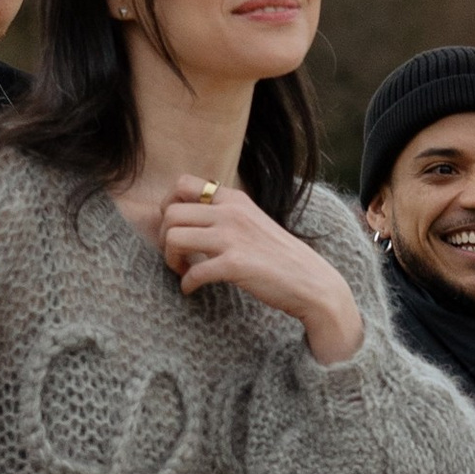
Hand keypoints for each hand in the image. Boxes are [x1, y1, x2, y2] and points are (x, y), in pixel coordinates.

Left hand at [155, 183, 364, 364]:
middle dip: (163, 237)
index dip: (168, 206)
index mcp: (234, 199)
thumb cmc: (279, 256)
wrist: (311, 282)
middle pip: (170, 213)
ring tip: (181, 270)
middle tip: (175, 254)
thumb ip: (226, 214)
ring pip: (173, 238)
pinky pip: (192, 272)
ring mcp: (232, 237)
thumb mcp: (253, 221)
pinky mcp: (234, 264)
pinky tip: (191, 289)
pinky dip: (185, 284)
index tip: (175, 228)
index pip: (182, 184)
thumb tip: (189, 218)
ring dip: (169, 259)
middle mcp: (231, 213)